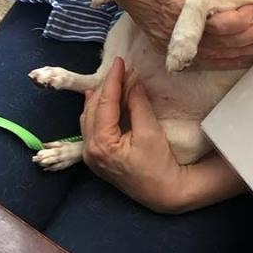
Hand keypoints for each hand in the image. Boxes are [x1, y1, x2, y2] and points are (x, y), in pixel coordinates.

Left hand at [81, 57, 187, 212]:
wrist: (163, 191)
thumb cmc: (159, 163)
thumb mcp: (150, 131)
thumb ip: (138, 104)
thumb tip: (133, 82)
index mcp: (101, 143)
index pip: (104, 103)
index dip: (112, 80)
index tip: (120, 61)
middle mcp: (90, 149)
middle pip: (92, 109)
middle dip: (104, 87)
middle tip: (118, 68)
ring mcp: (91, 155)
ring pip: (89, 118)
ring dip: (99, 98)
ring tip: (110, 80)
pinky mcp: (98, 157)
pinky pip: (92, 128)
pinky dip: (97, 111)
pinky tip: (101, 101)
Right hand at [117, 0, 252, 69]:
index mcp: (175, 9)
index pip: (214, 24)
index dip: (239, 19)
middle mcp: (173, 32)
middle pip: (218, 43)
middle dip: (248, 36)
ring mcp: (171, 43)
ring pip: (212, 55)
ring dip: (240, 52)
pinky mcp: (170, 48)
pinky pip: (201, 61)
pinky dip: (225, 62)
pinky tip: (242, 58)